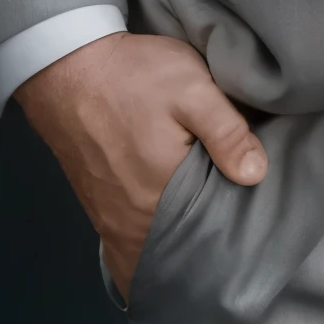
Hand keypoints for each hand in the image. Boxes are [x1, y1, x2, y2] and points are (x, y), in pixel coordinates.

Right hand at [16, 32, 266, 302]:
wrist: (67, 68)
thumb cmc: (133, 77)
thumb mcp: (192, 88)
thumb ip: (226, 131)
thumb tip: (257, 175)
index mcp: (163, 197)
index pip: (206, 236)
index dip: (230, 233)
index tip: (251, 228)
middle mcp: (133, 222)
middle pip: (176, 253)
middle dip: (202, 252)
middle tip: (232, 239)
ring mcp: (110, 220)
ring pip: (148, 256)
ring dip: (173, 254)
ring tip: (203, 241)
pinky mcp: (96, 209)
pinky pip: (124, 249)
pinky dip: (144, 253)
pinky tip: (164, 247)